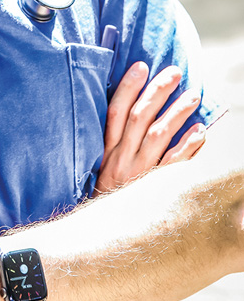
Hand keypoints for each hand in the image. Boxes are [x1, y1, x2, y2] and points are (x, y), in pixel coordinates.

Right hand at [95, 62, 205, 193]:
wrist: (103, 233)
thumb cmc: (106, 192)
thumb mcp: (100, 165)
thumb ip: (113, 140)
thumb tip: (132, 109)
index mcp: (105, 150)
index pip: (115, 112)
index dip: (127, 87)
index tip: (141, 66)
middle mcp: (121, 159)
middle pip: (139, 117)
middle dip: (157, 92)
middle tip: (174, 73)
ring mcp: (139, 173)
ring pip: (159, 136)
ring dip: (177, 113)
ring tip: (194, 96)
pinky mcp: (155, 189)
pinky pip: (174, 164)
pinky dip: (188, 146)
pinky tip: (200, 131)